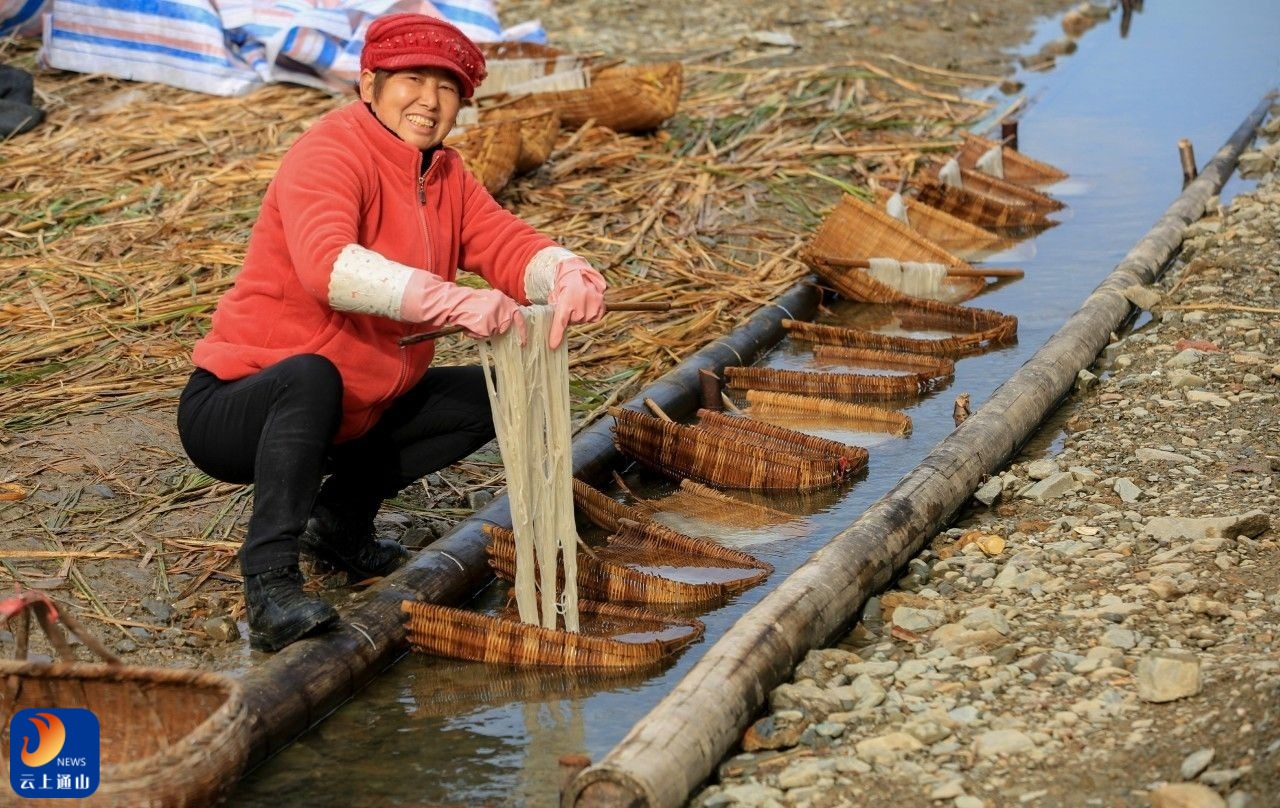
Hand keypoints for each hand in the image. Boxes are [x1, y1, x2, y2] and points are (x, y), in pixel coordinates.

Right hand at [399, 273, 526, 343]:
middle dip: (494, 330)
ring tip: (473, 322)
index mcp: (504, 299)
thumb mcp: (489, 300)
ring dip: (484, 331)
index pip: (519, 317)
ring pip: (494, 333)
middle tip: (482, 325)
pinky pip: (485, 335)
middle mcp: (503, 307)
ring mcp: (496, 317)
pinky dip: (477, 334)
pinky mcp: (488, 325)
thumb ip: (499, 310)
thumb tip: (505, 326)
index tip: (523, 342)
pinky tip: (469, 325)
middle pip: (504, 328)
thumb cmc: (470, 303)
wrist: (455, 301)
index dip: (522, 331)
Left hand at [547, 257, 605, 349]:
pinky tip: (586, 304)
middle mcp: (581, 302)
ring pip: (584, 320)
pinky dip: (590, 313)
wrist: (578, 272)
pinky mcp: (602, 305)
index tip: (553, 345)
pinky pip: (594, 318)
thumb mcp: (554, 297)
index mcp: (567, 300)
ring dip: (580, 314)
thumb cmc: (563, 285)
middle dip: (570, 316)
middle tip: (569, 304)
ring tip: (578, 301)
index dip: (556, 334)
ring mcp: (593, 304)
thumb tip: (552, 328)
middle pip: (573, 322)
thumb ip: (554, 312)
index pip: (560, 321)